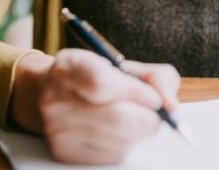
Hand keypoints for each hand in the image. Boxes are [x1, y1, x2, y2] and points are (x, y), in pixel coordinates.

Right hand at [12, 49, 179, 164]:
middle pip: (116, 119)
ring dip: (137, 132)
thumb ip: (154, 77)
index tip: (154, 97)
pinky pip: (113, 154)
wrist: (46, 93)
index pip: (102, 84)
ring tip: (129, 118)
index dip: (136, 92)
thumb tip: (171, 105)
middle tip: (152, 112)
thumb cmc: (92, 77)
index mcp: (68, 68)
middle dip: (147, 118)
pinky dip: (125, 144)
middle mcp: (56, 99)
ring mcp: (58, 129)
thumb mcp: (120, 64)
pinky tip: (114, 131)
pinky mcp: (65, 152)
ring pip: (121, 140)